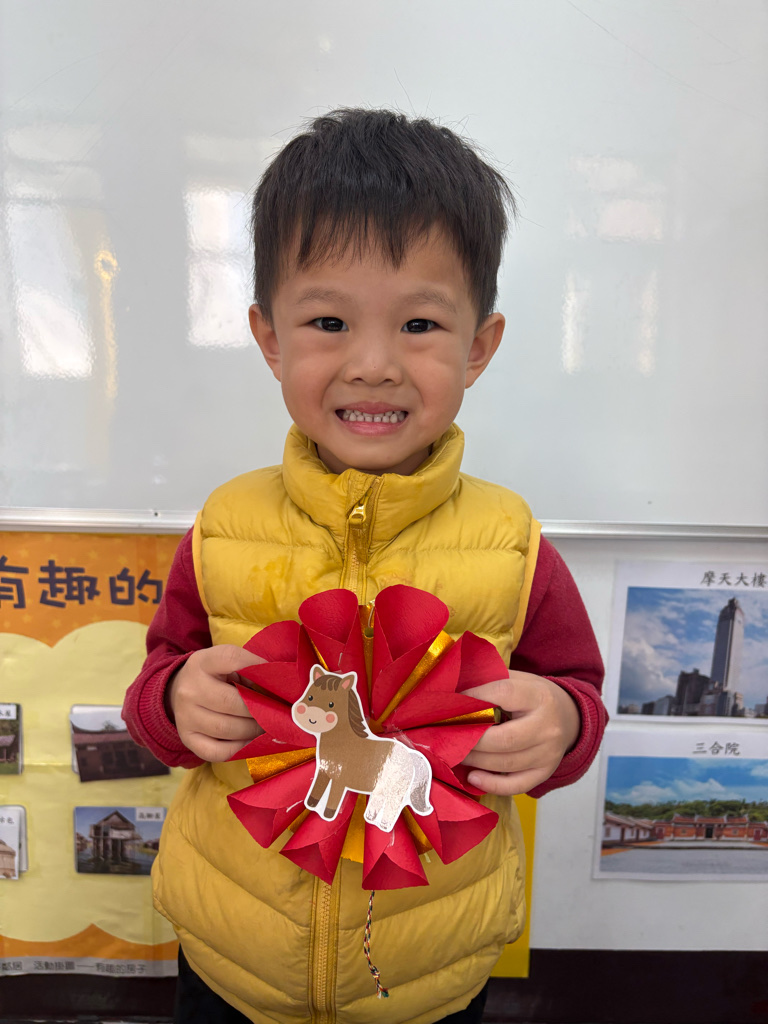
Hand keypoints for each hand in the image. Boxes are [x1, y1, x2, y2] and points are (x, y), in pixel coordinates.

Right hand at [166, 645, 265, 761]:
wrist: (177, 691)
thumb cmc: (214, 676)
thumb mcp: (226, 663)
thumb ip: (250, 670)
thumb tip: (280, 688)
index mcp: (202, 662)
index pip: (232, 659)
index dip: (259, 668)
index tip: (276, 679)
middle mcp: (190, 689)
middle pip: (231, 702)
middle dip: (259, 709)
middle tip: (276, 712)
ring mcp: (185, 716)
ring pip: (226, 729)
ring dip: (253, 730)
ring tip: (266, 726)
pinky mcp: (188, 738)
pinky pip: (218, 752)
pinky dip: (240, 748)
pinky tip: (251, 741)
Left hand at [461, 670, 580, 795]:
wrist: (568, 717)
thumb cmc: (533, 696)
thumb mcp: (519, 679)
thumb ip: (490, 682)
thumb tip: (453, 690)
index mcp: (539, 696)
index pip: (503, 694)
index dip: (474, 698)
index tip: (451, 702)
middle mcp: (548, 727)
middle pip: (504, 738)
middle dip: (471, 738)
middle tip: (447, 736)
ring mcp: (548, 753)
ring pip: (506, 762)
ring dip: (475, 760)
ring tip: (454, 753)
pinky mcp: (544, 772)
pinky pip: (516, 784)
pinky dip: (491, 784)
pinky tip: (472, 777)